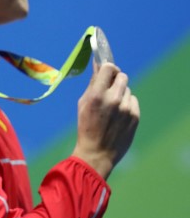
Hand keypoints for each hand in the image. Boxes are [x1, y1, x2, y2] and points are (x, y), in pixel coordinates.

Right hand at [72, 62, 139, 178]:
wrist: (97, 152)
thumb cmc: (86, 126)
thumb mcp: (83, 103)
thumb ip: (92, 84)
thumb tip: (98, 65)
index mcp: (96, 95)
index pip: (109, 68)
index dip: (108, 67)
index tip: (106, 71)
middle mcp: (113, 99)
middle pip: (122, 76)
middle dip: (115, 79)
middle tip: (109, 88)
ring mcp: (126, 108)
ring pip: (127, 89)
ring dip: (120, 93)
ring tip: (112, 107)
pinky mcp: (135, 116)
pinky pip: (133, 100)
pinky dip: (127, 103)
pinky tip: (118, 114)